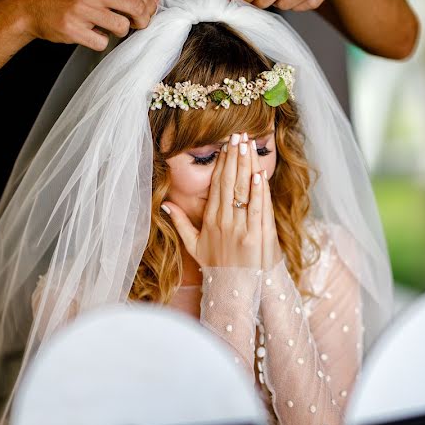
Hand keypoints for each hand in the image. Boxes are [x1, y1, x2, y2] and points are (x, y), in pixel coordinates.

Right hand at [19, 0, 157, 50]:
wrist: (32, 5)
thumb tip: (153, 2)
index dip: (148, 10)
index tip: (141, 16)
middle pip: (137, 9)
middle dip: (141, 23)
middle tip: (132, 27)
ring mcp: (83, 9)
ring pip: (122, 28)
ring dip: (118, 33)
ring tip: (105, 27)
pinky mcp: (73, 28)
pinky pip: (102, 43)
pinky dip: (99, 42)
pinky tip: (89, 34)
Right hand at [164, 133, 268, 268]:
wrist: (235, 289)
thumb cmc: (217, 266)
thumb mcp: (194, 246)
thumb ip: (180, 223)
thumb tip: (165, 204)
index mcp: (210, 220)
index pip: (216, 186)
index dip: (222, 163)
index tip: (226, 145)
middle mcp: (224, 222)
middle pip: (229, 183)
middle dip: (234, 157)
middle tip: (238, 134)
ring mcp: (240, 229)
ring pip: (243, 192)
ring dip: (246, 166)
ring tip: (249, 145)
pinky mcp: (256, 236)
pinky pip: (257, 208)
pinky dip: (259, 191)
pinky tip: (260, 173)